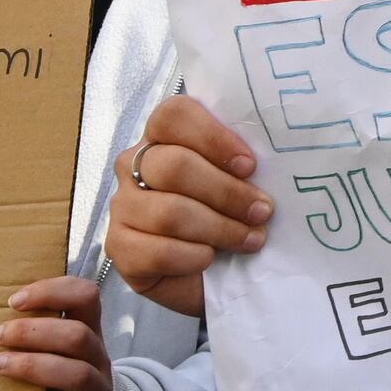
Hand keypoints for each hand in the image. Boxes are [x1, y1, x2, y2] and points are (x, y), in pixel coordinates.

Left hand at [0, 276, 119, 390]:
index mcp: (89, 331)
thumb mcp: (55, 348)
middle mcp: (97, 359)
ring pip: (77, 374)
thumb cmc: (57, 377)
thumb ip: (33, 328)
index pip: (86, 296)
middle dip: (32, 332)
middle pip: (78, 336)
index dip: (52, 291)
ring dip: (32, 366)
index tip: (13, 301)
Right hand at [102, 92, 271, 320]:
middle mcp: (134, 165)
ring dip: (220, 229)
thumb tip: (272, 160)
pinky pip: (158, 251)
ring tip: (250, 239)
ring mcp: (122, 206)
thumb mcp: (242, 182)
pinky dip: (194, 257)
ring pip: (169, 212)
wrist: (214, 274)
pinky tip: (210, 258)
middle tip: (262, 211)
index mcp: (163, 136)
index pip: (174, 115)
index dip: (214, 138)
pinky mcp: (119, 248)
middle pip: (174, 166)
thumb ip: (244, 163)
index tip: (250, 165)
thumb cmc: (230, 217)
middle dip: (227, 192)